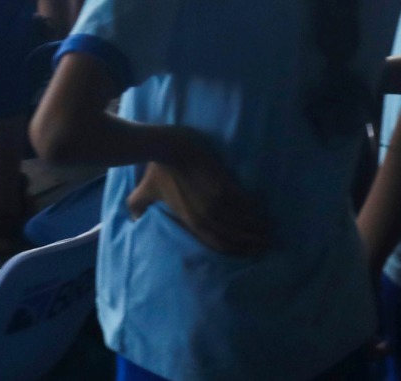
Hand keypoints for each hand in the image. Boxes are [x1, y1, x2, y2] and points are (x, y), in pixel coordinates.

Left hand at [126, 149, 271, 257]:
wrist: (169, 147)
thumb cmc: (157, 169)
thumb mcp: (145, 192)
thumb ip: (137, 207)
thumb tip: (132, 220)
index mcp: (190, 221)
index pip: (217, 244)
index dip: (234, 251)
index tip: (248, 253)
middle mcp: (205, 217)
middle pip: (234, 237)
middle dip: (251, 243)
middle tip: (264, 245)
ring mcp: (216, 203)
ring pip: (242, 223)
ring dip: (256, 228)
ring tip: (267, 231)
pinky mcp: (225, 187)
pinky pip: (245, 204)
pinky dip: (254, 210)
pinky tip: (261, 212)